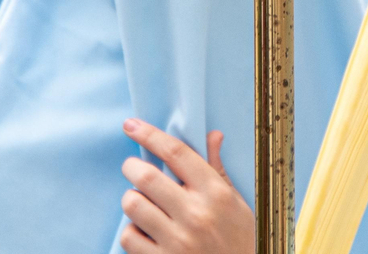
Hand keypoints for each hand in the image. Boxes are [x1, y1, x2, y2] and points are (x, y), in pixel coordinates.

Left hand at [118, 119, 253, 253]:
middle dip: (131, 166)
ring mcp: (177, 241)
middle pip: (145, 176)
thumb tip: (213, 135)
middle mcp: (196, 214)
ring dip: (132, 199)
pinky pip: (129, 236)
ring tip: (142, 203)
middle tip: (132, 167)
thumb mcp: (237, 203)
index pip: (176, 153)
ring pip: (132, 204)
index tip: (131, 125)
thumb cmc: (239, 240)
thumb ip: (217, 170)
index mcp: (216, 193)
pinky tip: (144, 231)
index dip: (149, 134)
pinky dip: (131, 231)